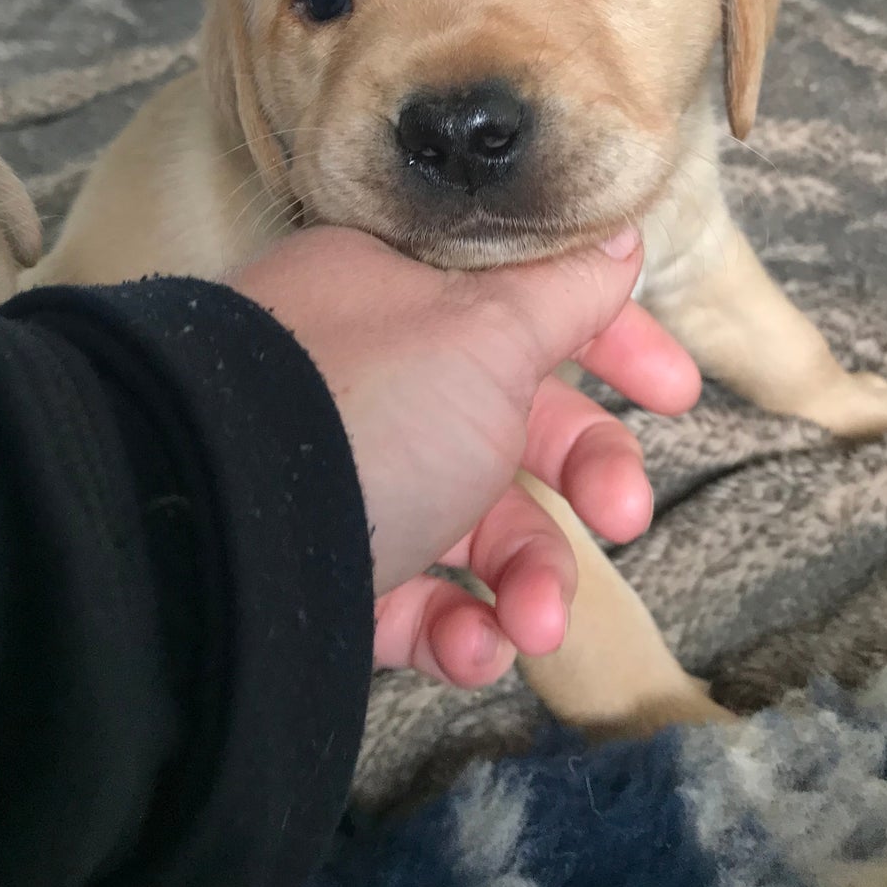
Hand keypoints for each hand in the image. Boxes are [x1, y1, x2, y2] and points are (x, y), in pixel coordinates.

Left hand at [232, 226, 698, 684]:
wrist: (211, 543)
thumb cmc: (365, 406)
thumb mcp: (485, 333)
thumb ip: (563, 293)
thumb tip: (619, 238)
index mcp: (397, 300)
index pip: (521, 302)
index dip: (611, 341)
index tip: (675, 393)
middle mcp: (369, 382)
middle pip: (512, 423)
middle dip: (585, 475)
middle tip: (626, 515)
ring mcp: (343, 480)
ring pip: (471, 524)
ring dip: (527, 578)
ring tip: (537, 624)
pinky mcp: (326, 574)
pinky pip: (414, 599)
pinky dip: (455, 628)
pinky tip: (473, 648)